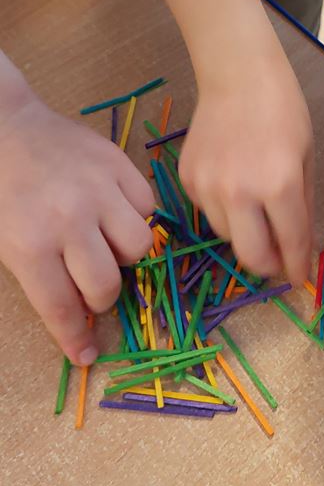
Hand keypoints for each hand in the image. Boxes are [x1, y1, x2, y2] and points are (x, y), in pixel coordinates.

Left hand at [0, 75, 153, 364]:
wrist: (6, 130)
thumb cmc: (1, 193)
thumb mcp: (5, 243)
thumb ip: (40, 281)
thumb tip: (79, 324)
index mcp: (31, 245)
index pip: (63, 308)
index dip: (77, 338)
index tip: (87, 354)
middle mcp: (69, 220)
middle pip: (106, 284)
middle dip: (101, 296)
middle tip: (91, 285)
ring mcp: (98, 189)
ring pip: (138, 246)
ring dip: (124, 254)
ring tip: (106, 243)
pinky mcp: (119, 164)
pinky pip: (147, 206)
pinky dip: (136, 215)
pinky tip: (115, 210)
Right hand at [179, 31, 313, 284]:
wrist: (237, 74)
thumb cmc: (282, 110)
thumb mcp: (306, 158)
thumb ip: (304, 207)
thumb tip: (302, 247)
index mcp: (278, 185)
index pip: (290, 244)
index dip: (297, 267)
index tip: (299, 279)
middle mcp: (240, 192)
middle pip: (250, 256)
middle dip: (268, 265)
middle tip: (278, 259)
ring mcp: (208, 186)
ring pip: (227, 235)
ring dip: (245, 233)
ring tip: (256, 205)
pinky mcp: (187, 179)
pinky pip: (208, 211)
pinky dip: (224, 209)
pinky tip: (234, 182)